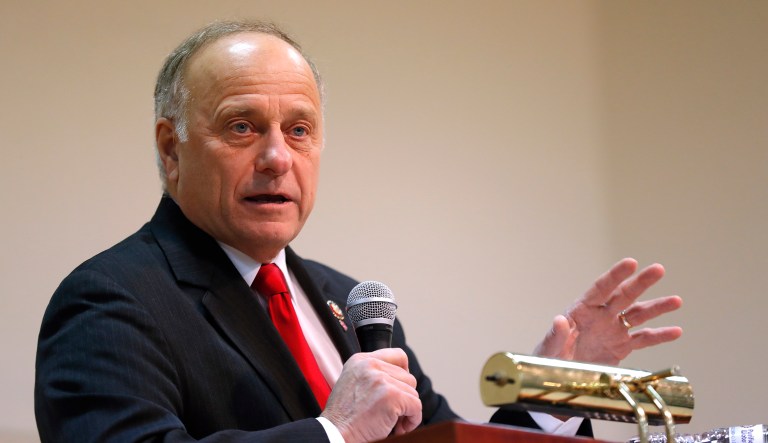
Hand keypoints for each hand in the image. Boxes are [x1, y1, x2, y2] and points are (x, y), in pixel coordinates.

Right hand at [321, 348, 421, 442]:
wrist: (335, 434)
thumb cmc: (343, 417)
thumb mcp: (352, 383)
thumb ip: (372, 375)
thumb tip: (401, 376)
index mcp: (361, 360)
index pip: (398, 356)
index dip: (403, 375)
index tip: (399, 389)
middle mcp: (371, 366)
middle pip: (408, 377)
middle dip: (404, 397)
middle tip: (391, 413)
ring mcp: (381, 380)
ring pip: (413, 393)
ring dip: (407, 411)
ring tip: (392, 422)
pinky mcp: (392, 396)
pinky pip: (416, 406)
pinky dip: (412, 420)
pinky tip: (398, 428)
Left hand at [533, 258, 682, 365]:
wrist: (557, 380)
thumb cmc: (548, 359)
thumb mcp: (547, 349)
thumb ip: (555, 336)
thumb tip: (559, 320)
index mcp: (581, 310)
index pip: (600, 289)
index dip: (615, 276)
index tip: (631, 263)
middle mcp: (600, 316)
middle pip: (624, 295)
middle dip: (641, 282)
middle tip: (658, 269)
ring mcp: (613, 330)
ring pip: (638, 315)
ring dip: (657, 307)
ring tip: (676, 301)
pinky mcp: (621, 347)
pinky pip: (643, 339)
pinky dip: (659, 335)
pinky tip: (675, 331)